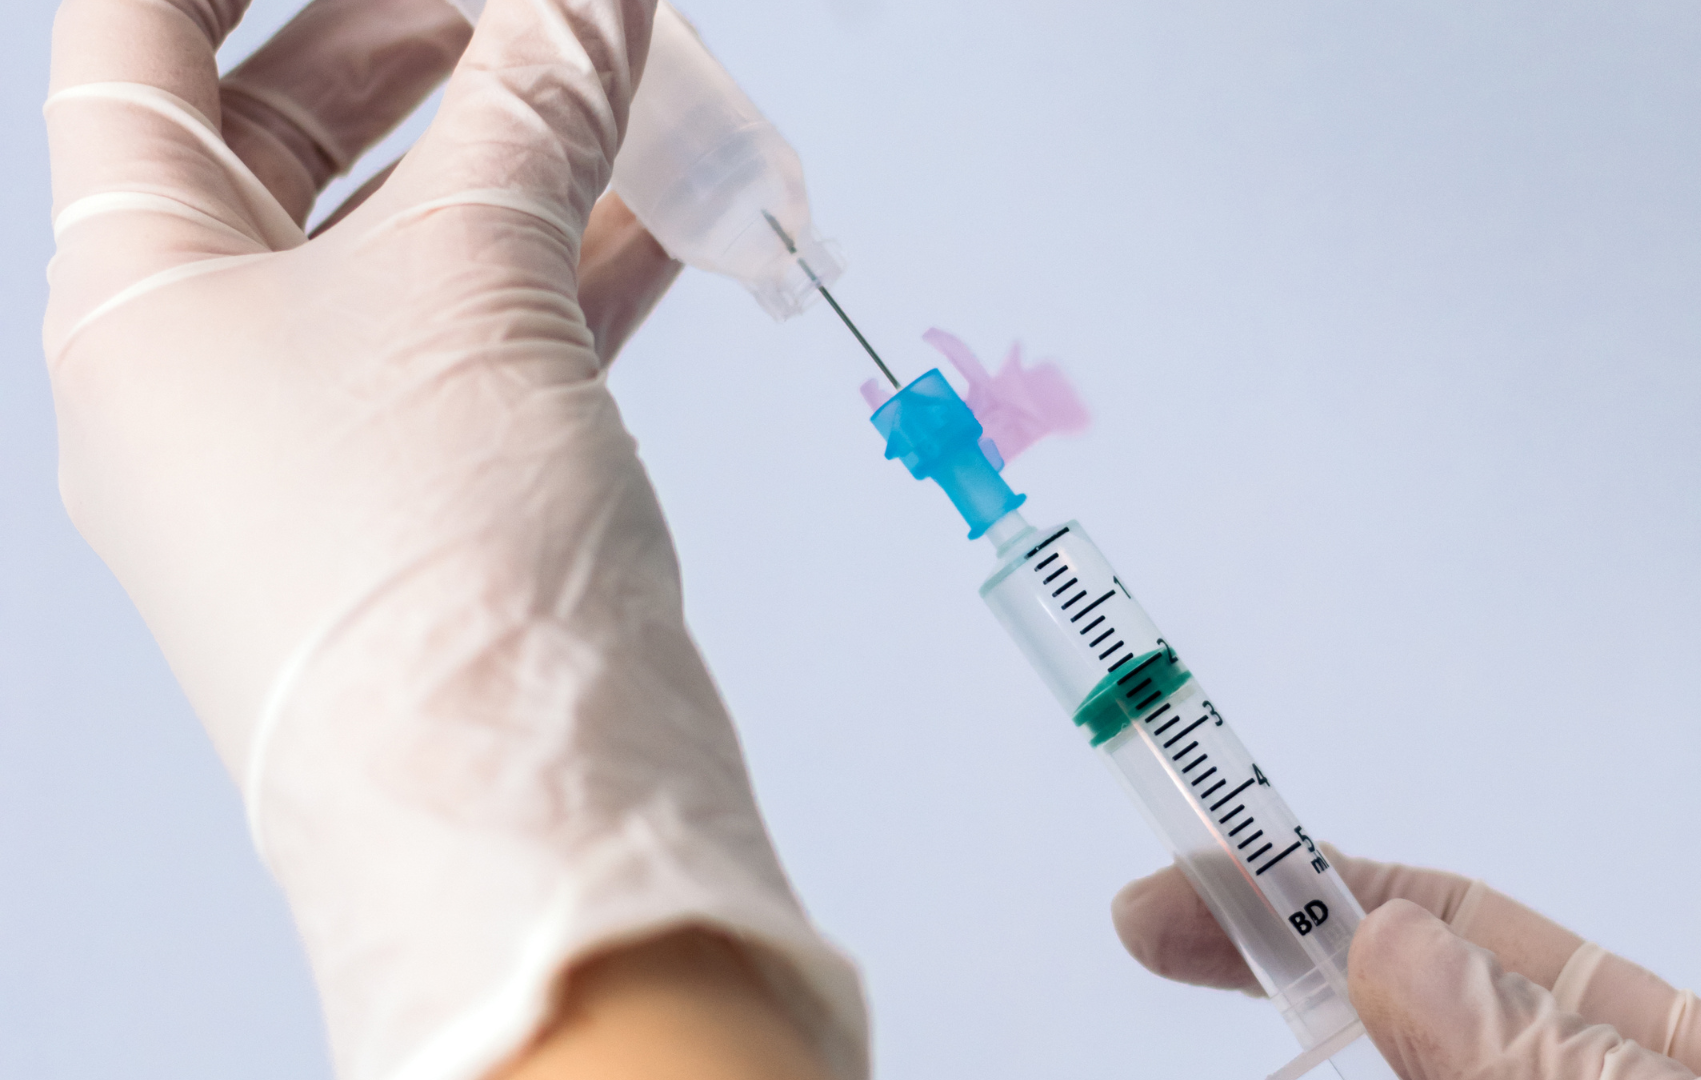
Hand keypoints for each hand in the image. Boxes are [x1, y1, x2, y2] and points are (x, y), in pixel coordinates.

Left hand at [44, 2, 860, 1078]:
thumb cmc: (422, 578)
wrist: (514, 811)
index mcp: (138, 291)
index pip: (141, 46)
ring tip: (637, 80)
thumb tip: (585, 5)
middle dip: (432, 37)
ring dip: (531, 146)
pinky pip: (503, 332)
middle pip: (297, 125)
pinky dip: (583, 260)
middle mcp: (211, 363)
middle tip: (545, 2)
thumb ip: (534, 108)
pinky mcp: (439, 496)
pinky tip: (667, 212)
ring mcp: (328, 434)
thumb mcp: (470, 279)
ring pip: (422, 233)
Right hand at [1111, 849, 1700, 1078]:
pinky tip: (1305, 1066)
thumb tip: (1395, 944)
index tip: (1208, 867)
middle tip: (1147, 928)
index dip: (1330, 884)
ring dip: (1305, 1057)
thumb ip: (1541, 1063)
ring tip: (1227, 1004)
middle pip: (1399, 1023)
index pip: (1474, 937)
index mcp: (1663, 1067)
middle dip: (1271, 970)